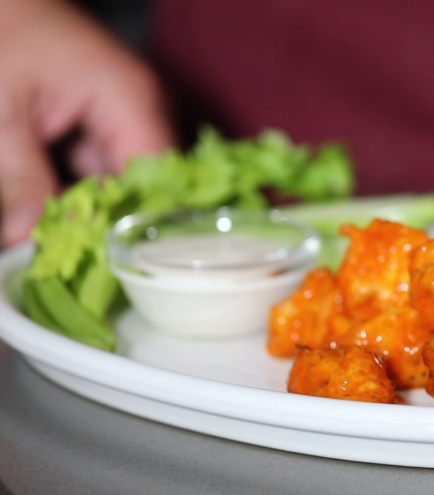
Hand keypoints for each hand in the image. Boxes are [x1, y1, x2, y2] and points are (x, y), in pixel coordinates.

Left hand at [0, 0, 172, 245]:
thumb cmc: (2, 30)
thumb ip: (18, 179)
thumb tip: (27, 242)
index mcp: (133, 101)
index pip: (160, 183)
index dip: (139, 229)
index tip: (109, 269)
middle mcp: (145, 112)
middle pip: (147, 191)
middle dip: (110, 226)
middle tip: (74, 263)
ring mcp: (128, 118)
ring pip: (124, 188)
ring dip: (93, 214)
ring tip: (63, 242)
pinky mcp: (107, 125)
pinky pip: (106, 173)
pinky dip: (81, 195)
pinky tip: (56, 214)